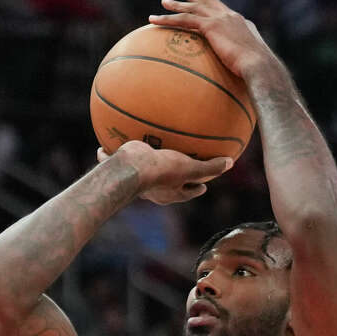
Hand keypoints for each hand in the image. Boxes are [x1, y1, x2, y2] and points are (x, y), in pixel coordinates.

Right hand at [98, 141, 231, 204]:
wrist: (130, 169)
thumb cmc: (162, 171)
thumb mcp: (189, 168)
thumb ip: (209, 168)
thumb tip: (231, 163)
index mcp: (170, 193)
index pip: (188, 193)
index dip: (196, 189)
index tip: (204, 185)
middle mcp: (153, 189)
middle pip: (165, 185)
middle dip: (171, 179)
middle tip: (180, 171)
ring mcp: (136, 179)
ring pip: (139, 172)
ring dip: (142, 166)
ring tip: (145, 155)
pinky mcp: (121, 168)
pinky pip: (114, 159)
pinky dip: (109, 153)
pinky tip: (105, 142)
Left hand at [149, 0, 274, 78]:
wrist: (260, 66)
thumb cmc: (259, 73)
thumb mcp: (252, 66)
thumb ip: (243, 65)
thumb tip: (243, 79)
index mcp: (241, 24)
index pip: (224, 12)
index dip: (212, 7)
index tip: (204, 4)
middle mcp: (231, 17)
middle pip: (208, 2)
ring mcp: (221, 19)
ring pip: (193, 8)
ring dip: (176, 5)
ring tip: (164, 3)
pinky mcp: (211, 26)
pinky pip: (183, 20)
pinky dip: (167, 19)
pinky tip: (153, 20)